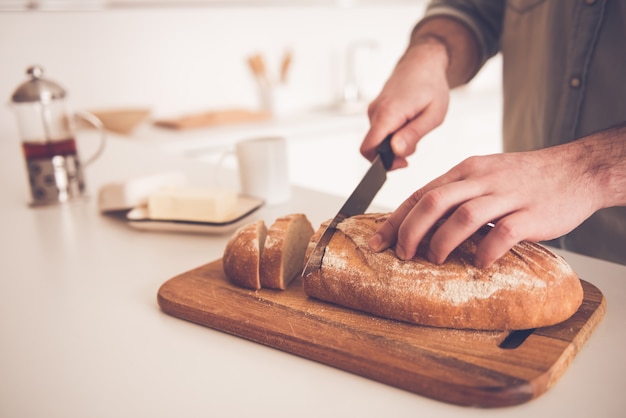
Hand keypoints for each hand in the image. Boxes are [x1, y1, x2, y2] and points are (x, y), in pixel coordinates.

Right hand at [360, 39, 449, 169]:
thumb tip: (396, 152)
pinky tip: (408, 123)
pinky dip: (393, 134)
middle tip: (414, 144)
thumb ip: (413, 135)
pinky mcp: (376, 110)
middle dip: (392, 154)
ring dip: (394, 143)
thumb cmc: (431, 85)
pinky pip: (380, 131)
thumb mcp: (433, 114)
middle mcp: (375, 111)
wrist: (423, 62)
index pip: (368, 148)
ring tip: (414, 128)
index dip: (381, 162)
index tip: (402, 162)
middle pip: (372, 147)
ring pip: (377, 140)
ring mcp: (373, 110)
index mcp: (388, 113)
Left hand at [368, 143, 605, 267]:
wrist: (576, 170)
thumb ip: (457, 192)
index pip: (421, 193)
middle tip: (403, 255)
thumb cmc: (526, 177)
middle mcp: (482, 179)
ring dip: (443, 242)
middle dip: (410, 231)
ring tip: (436, 260)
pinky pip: (503, 233)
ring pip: (463, 216)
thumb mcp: (485, 174)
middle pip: (434, 202)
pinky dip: (485, 251)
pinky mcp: (531, 213)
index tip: (378, 241)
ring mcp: (507, 195)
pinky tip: (480, 262)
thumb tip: (423, 221)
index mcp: (466, 170)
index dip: (396, 219)